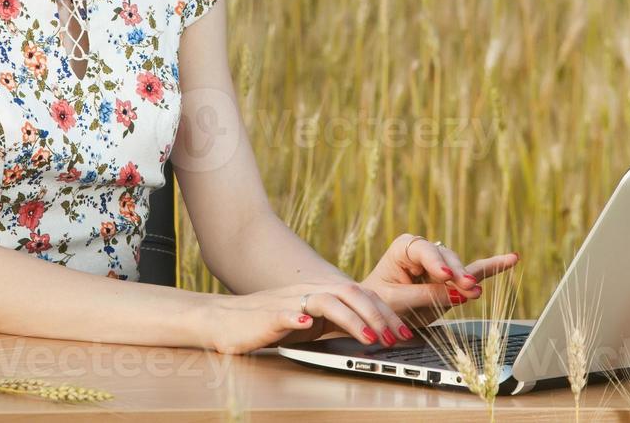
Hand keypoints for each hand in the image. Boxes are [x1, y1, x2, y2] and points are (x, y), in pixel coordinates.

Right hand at [195, 280, 415, 354]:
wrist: (224, 319)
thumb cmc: (267, 324)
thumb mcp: (309, 323)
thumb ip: (334, 323)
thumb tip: (370, 333)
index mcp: (321, 293)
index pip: (360, 296)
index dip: (385, 312)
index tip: (405, 332)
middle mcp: (308, 291)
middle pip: (351, 294)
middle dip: (378, 316)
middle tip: (398, 338)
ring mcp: (289, 301)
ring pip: (327, 302)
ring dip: (352, 319)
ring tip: (370, 338)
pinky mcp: (268, 314)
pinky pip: (286, 313)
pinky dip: (298, 317)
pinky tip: (308, 325)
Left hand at [360, 233, 519, 327]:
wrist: (376, 312)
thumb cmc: (379, 301)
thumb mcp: (395, 300)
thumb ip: (424, 296)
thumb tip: (455, 293)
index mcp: (404, 249)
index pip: (422, 250)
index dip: (435, 262)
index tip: (444, 275)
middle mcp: (424, 252)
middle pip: (446, 257)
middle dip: (456, 272)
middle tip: (464, 285)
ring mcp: (441, 265)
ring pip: (460, 267)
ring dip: (468, 279)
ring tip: (474, 290)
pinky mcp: (453, 280)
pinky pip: (474, 273)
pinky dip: (492, 268)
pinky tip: (511, 259)